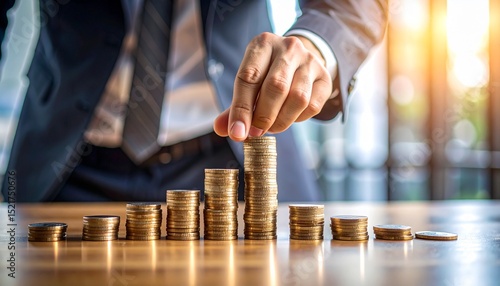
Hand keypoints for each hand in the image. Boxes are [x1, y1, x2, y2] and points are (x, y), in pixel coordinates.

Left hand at [213, 32, 332, 140]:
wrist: (298, 60)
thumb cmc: (267, 74)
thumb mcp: (249, 82)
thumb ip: (235, 106)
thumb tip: (222, 129)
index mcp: (263, 44)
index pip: (249, 77)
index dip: (241, 108)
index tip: (237, 132)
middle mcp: (289, 48)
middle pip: (276, 87)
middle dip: (263, 116)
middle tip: (254, 133)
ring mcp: (310, 61)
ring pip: (297, 98)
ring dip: (281, 121)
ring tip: (270, 128)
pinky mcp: (325, 78)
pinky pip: (312, 106)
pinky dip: (298, 119)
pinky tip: (288, 118)